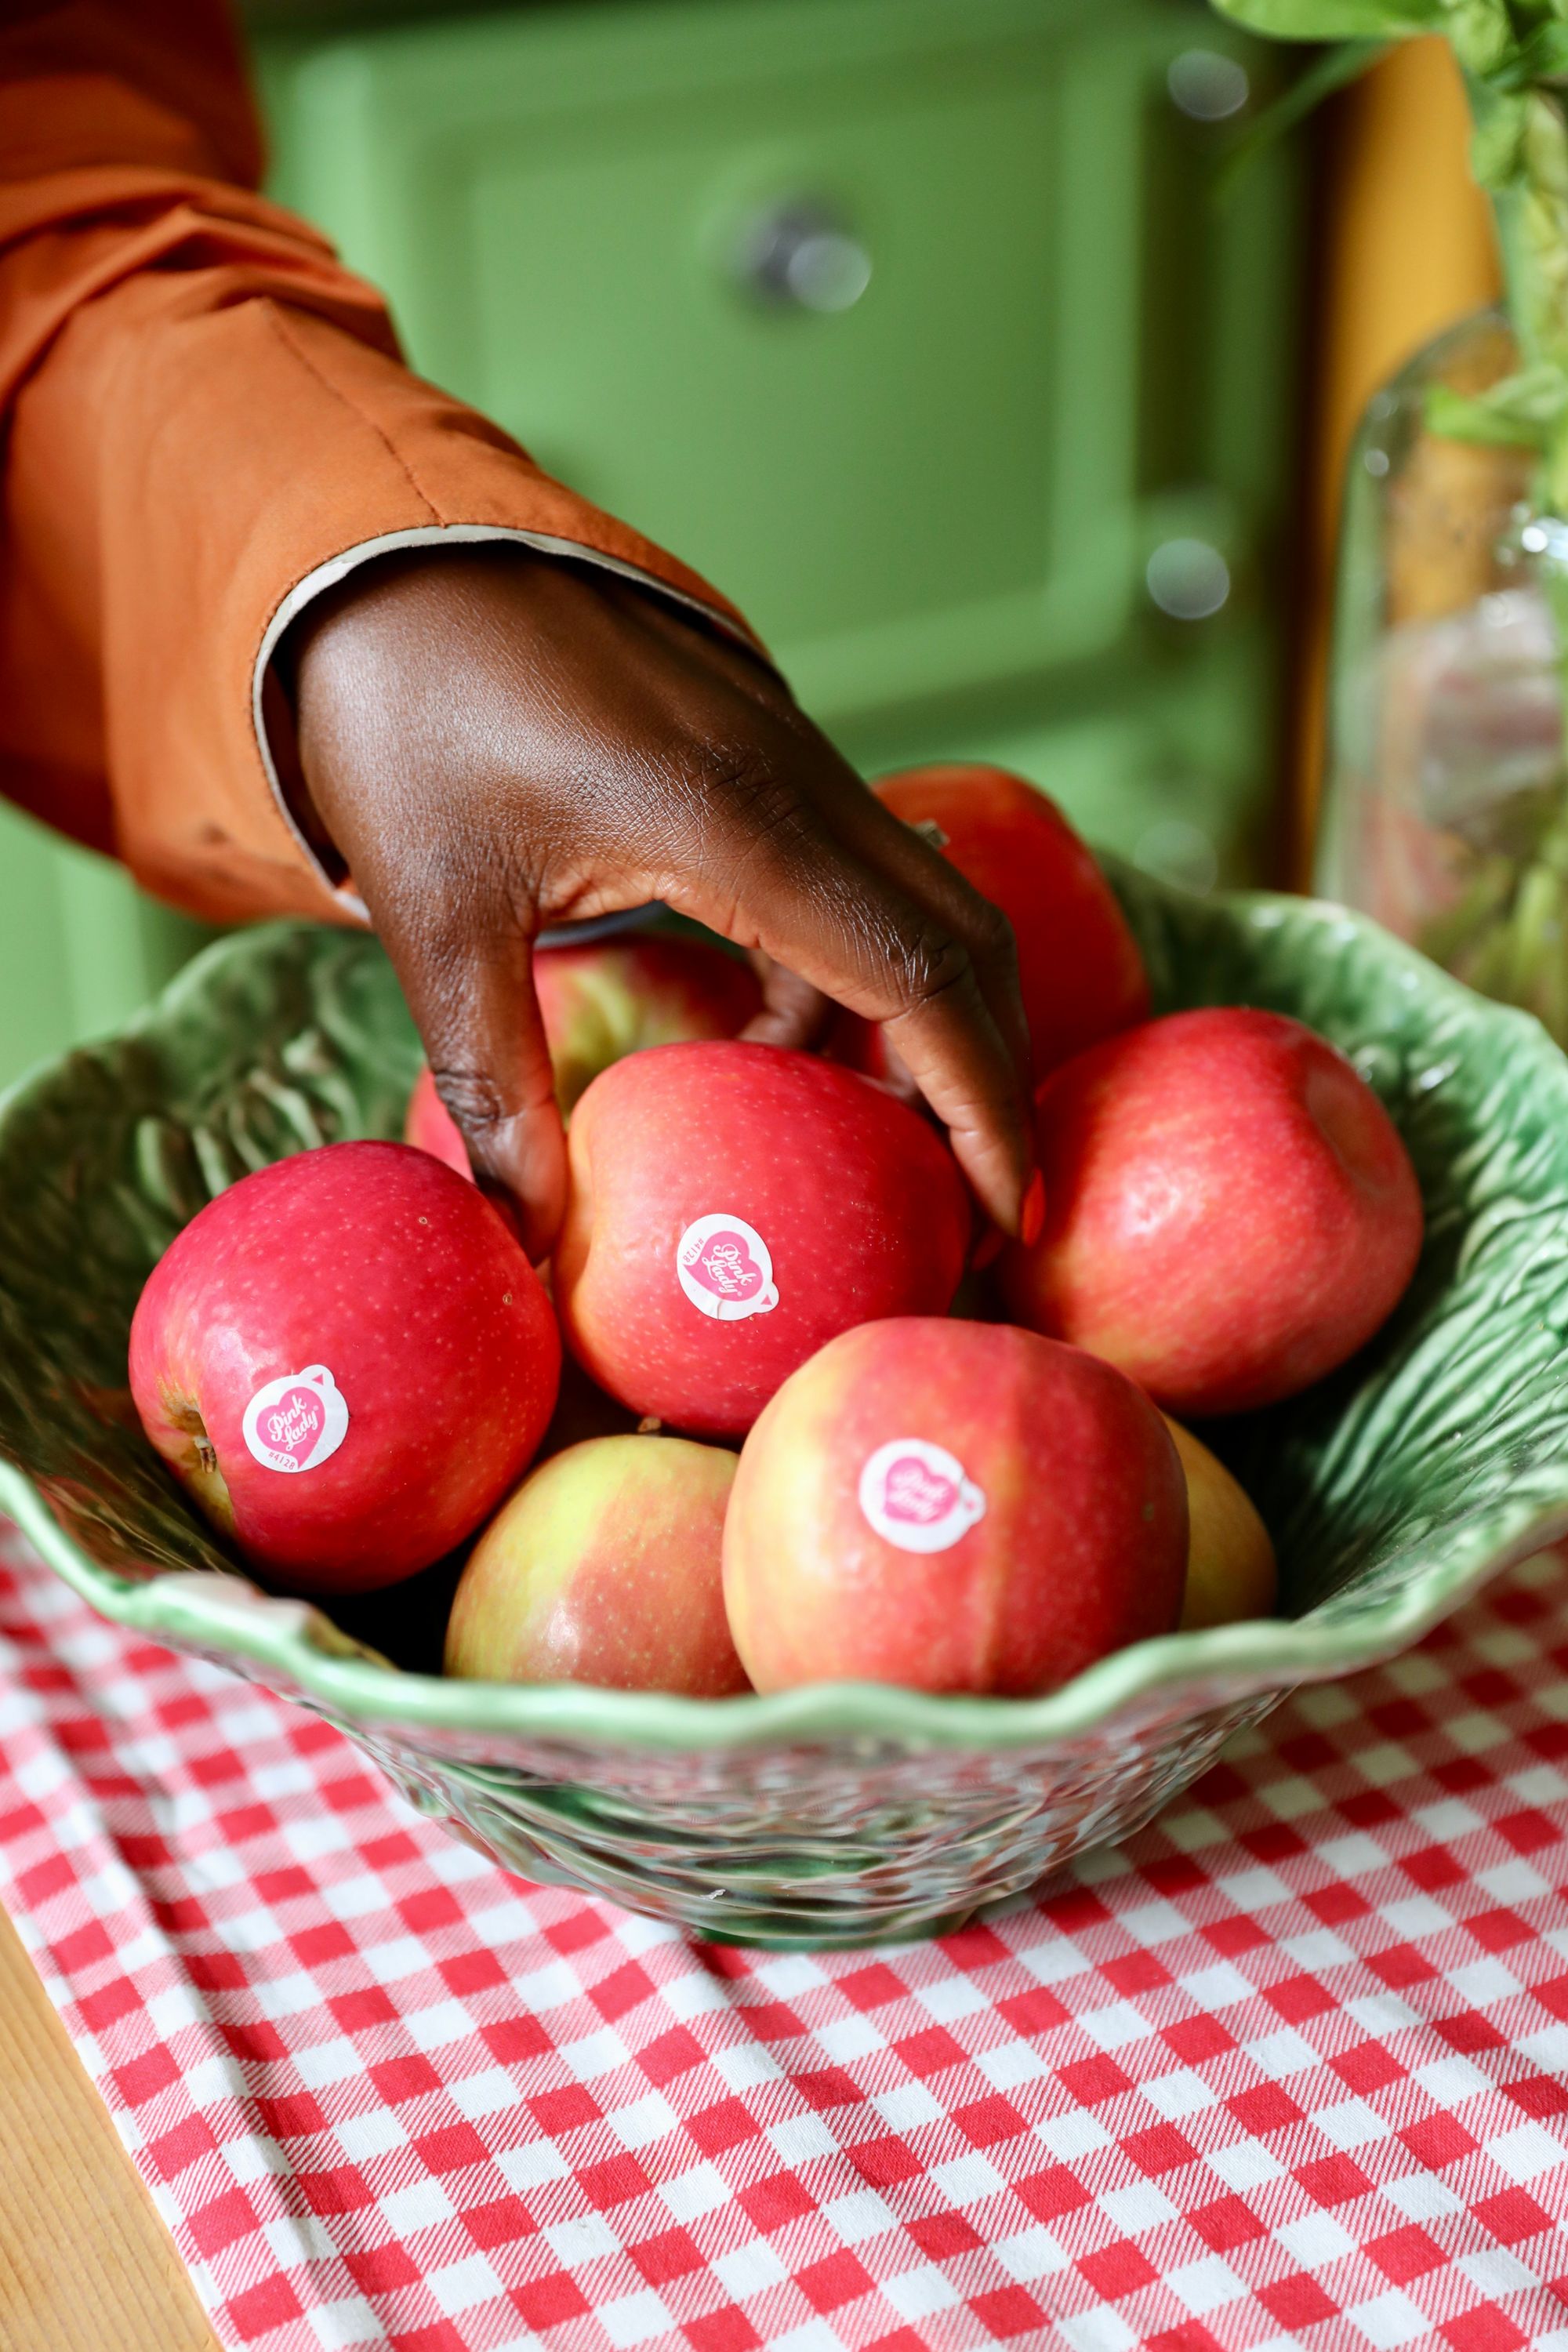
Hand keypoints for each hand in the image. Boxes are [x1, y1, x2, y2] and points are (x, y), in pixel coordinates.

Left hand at [290, 549, 1032, 1257]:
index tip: (1010, 1215)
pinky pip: (857, 881)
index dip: (986, 1107)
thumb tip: (532, 1246)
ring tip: (875, 1154)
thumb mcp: (435, 915)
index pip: (923, 980)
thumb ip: (495, 1087)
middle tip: (976, 1214)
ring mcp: (792, 759)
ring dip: (923, 1034)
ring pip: (923, 910)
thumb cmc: (403, 718)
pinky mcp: (766, 757)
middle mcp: (797, 783)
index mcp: (735, 822)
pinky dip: (851, 980)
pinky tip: (774, 1047)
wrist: (379, 556)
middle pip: (964, 946)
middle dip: (988, 1086)